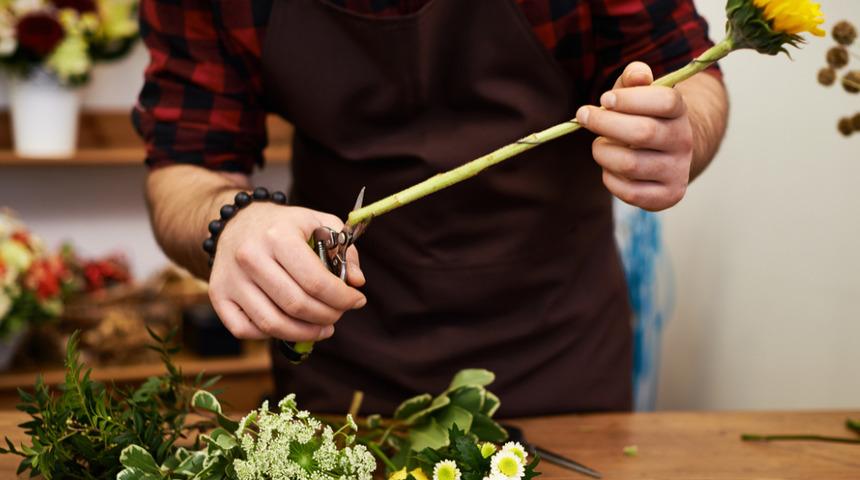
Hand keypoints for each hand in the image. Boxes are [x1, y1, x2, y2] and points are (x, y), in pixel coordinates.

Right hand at [208, 202, 365, 340]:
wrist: (237, 222)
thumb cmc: (285, 226)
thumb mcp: (319, 223)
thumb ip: (344, 249)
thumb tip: (356, 282)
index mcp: (278, 236)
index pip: (316, 281)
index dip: (343, 298)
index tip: (357, 300)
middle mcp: (250, 257)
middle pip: (296, 305)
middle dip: (328, 316)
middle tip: (339, 315)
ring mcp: (231, 279)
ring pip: (273, 323)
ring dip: (305, 333)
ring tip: (324, 328)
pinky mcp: (218, 295)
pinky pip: (246, 330)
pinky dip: (271, 335)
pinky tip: (290, 326)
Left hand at [576, 62, 693, 211]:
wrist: (665, 157)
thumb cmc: (642, 119)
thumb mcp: (638, 96)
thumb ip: (633, 80)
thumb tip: (636, 73)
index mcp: (680, 112)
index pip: (665, 101)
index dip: (630, 98)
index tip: (605, 98)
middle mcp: (684, 142)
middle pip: (642, 133)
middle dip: (605, 123)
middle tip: (584, 115)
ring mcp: (677, 171)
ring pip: (630, 164)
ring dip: (603, 152)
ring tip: (599, 145)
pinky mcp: (666, 196)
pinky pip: (628, 191)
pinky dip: (609, 178)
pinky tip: (610, 168)